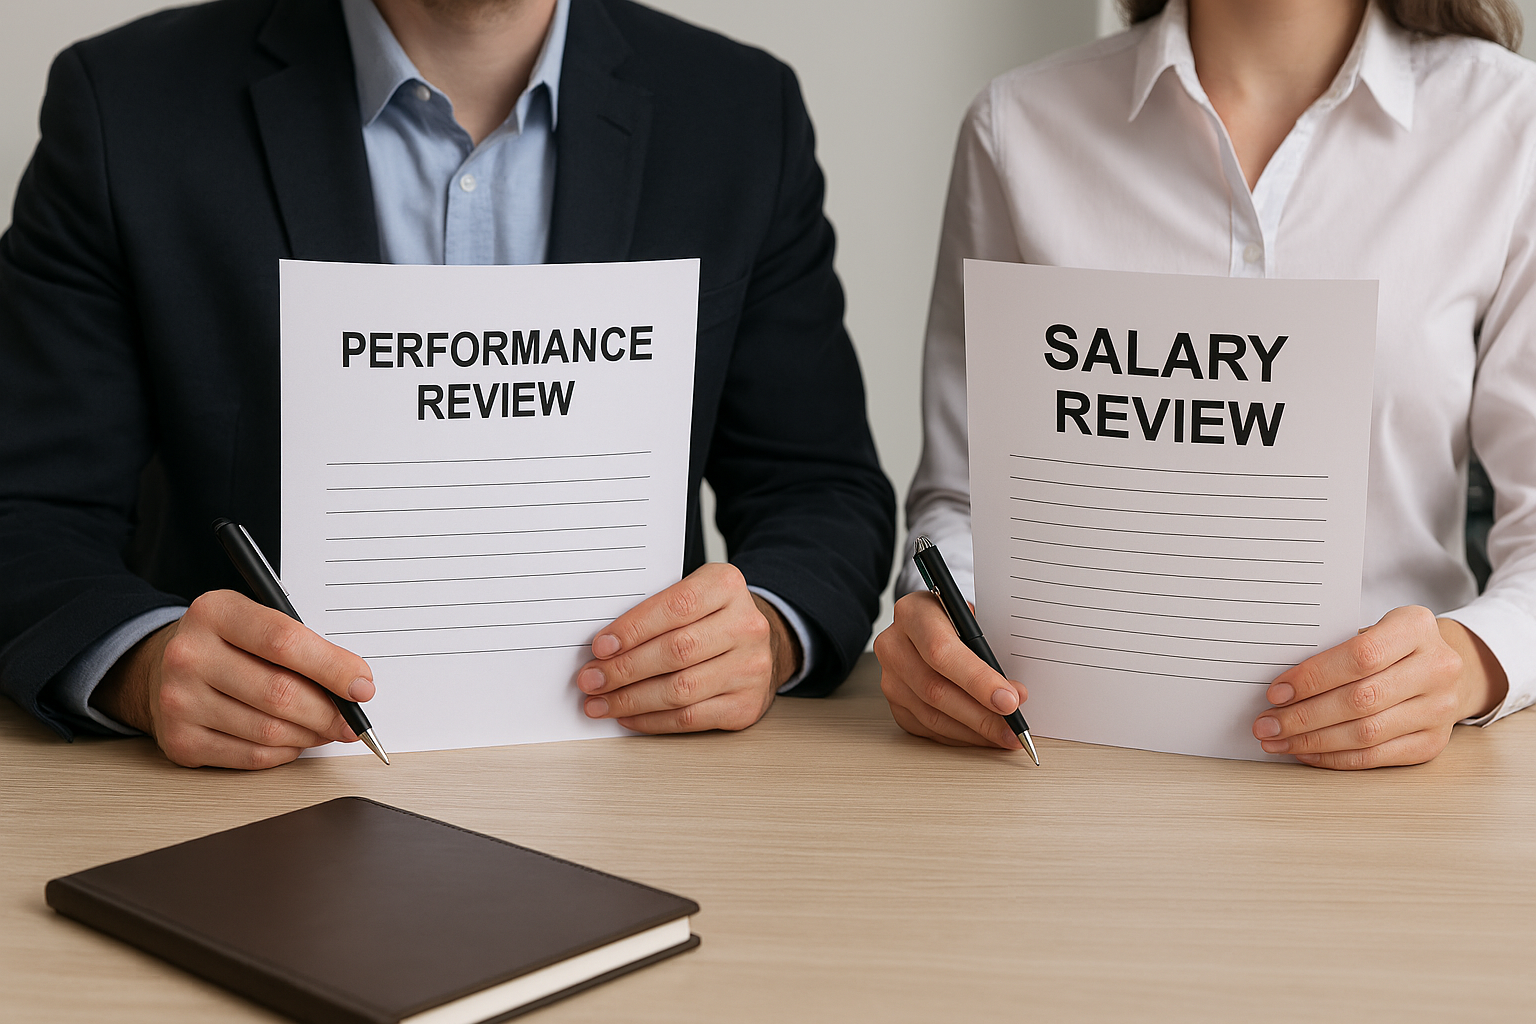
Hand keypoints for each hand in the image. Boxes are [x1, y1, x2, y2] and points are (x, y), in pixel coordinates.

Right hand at [93, 591, 374, 769]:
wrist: (159, 666)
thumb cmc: (226, 643)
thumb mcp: (257, 621)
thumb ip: (304, 646)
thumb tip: (354, 687)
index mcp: (216, 612)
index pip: (286, 642)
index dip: (333, 668)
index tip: (362, 686)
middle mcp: (189, 655)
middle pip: (280, 693)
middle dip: (329, 712)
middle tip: (352, 721)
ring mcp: (179, 700)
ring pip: (269, 731)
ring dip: (310, 735)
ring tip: (325, 729)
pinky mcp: (179, 741)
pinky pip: (250, 756)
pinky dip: (284, 752)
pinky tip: (294, 741)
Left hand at [576, 563, 797, 732]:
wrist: (762, 645)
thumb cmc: (713, 618)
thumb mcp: (693, 594)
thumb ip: (656, 611)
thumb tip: (604, 646)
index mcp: (726, 586)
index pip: (676, 607)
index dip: (634, 629)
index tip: (600, 647)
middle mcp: (745, 625)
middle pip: (676, 651)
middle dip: (624, 669)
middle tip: (591, 679)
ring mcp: (750, 667)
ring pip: (680, 690)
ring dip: (631, 699)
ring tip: (601, 702)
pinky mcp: (747, 704)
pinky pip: (691, 717)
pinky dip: (652, 720)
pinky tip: (628, 716)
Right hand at [873, 591, 1026, 749]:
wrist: (925, 622)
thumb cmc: (953, 618)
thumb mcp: (972, 617)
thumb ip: (987, 648)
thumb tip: (1014, 693)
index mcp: (914, 613)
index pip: (942, 652)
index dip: (977, 680)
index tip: (1009, 701)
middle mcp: (894, 646)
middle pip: (936, 690)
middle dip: (981, 714)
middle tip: (1014, 726)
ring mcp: (891, 678)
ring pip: (932, 716)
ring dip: (974, 731)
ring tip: (1004, 735)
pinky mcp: (895, 703)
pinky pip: (928, 729)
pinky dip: (960, 735)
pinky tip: (983, 735)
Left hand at [1253, 605, 1508, 769]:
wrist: (1445, 667)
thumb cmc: (1391, 647)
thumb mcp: (1369, 631)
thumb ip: (1332, 649)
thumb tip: (1279, 685)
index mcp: (1416, 627)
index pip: (1359, 657)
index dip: (1313, 677)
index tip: (1276, 692)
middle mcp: (1437, 668)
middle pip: (1360, 700)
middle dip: (1304, 716)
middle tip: (1267, 724)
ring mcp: (1440, 708)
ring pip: (1366, 733)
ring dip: (1313, 741)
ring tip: (1279, 740)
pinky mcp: (1434, 741)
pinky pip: (1377, 756)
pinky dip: (1335, 757)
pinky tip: (1307, 751)